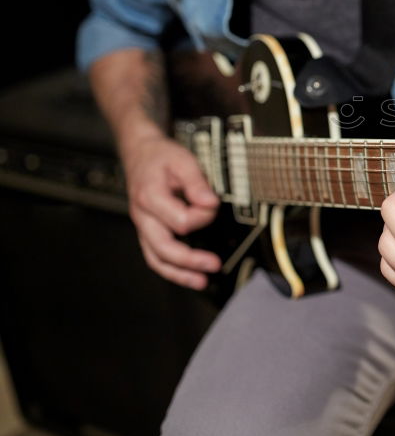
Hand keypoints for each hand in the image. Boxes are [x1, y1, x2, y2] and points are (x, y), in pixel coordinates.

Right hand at [122, 134, 221, 289]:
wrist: (140, 154)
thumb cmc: (161, 157)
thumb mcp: (182, 160)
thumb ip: (197, 182)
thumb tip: (211, 203)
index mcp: (150, 196)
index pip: (180, 220)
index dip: (203, 216)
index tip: (213, 204)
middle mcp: (143, 216)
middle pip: (163, 247)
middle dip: (190, 260)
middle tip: (214, 264)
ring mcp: (143, 226)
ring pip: (156, 259)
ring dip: (179, 274)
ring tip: (201, 281)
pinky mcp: (147, 232)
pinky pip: (156, 257)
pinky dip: (172, 270)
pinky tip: (189, 276)